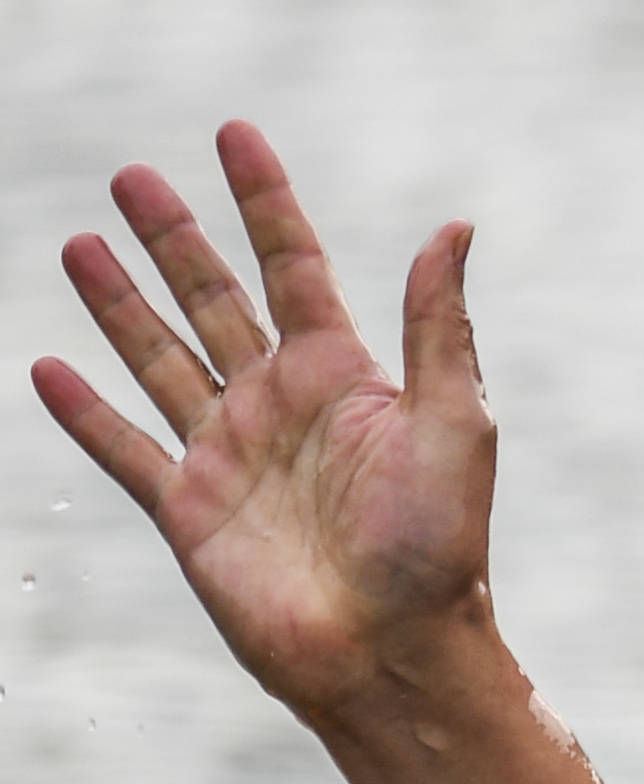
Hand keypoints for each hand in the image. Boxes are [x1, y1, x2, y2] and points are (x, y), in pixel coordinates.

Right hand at [31, 122, 494, 724]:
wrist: (390, 649)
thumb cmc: (437, 545)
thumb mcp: (454, 423)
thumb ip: (440, 328)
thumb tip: (455, 229)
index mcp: (346, 377)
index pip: (295, 265)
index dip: (264, 201)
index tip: (232, 133)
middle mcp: (282, 404)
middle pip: (215, 299)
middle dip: (174, 237)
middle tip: (131, 174)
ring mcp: (230, 453)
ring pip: (159, 357)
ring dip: (119, 302)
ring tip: (79, 240)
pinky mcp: (187, 507)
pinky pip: (123, 447)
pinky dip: (83, 409)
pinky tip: (48, 365)